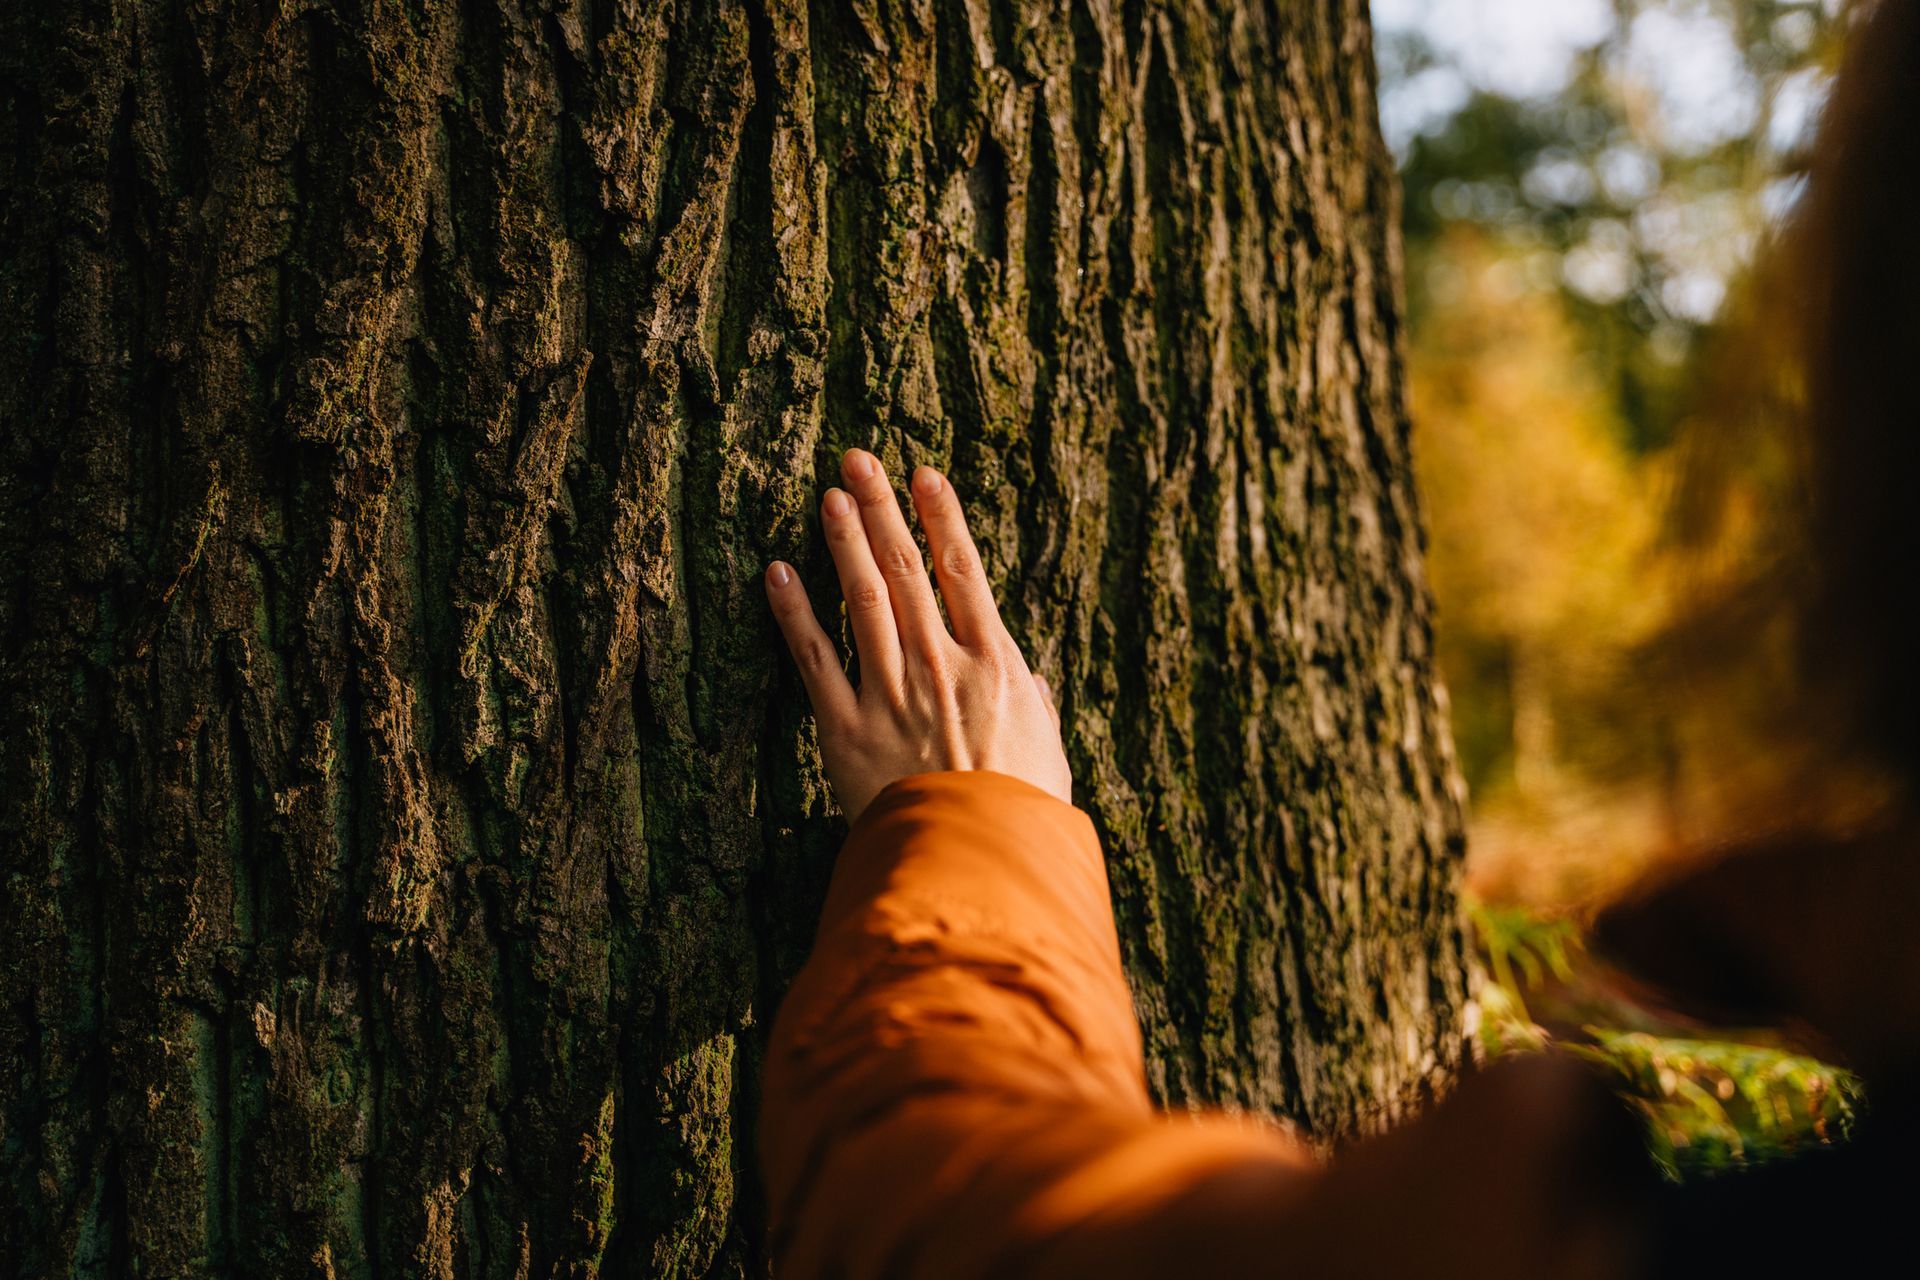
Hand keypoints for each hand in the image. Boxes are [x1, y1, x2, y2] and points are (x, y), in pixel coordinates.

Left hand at [765, 448, 1070, 822]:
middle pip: (905, 571)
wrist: (976, 867)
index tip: (923, 475)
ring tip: (827, 496)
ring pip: (860, 600)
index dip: (941, 517)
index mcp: (994, 666)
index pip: (964, 572)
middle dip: (881, 510)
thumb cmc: (1021, 818)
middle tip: (857, 460)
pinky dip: (793, 612)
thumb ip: (1035, 710)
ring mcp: (889, 694)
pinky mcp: (845, 729)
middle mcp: (939, 666)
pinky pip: (813, 658)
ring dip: (841, 542)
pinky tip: (776, 572)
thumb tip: (1033, 682)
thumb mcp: (1048, 757)